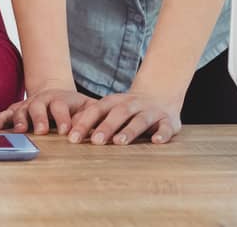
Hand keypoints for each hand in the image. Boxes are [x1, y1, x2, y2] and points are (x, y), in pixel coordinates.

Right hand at [0, 85, 92, 135]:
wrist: (56, 92)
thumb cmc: (75, 106)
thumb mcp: (88, 106)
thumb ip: (93, 115)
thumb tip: (100, 129)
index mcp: (60, 100)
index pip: (61, 107)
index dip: (63, 118)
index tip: (65, 132)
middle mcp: (42, 100)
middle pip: (39, 107)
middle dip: (40, 119)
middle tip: (42, 131)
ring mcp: (28, 104)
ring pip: (21, 109)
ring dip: (19, 120)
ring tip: (19, 131)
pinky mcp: (18, 109)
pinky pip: (6, 112)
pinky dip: (0, 119)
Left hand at [67, 89, 181, 145]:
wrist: (160, 94)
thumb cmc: (127, 109)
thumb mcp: (111, 109)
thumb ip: (93, 119)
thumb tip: (68, 134)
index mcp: (115, 102)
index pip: (97, 110)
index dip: (85, 123)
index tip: (73, 138)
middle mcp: (132, 105)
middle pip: (118, 114)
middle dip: (106, 126)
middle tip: (95, 141)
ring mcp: (151, 112)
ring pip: (140, 120)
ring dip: (129, 130)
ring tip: (119, 142)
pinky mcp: (168, 121)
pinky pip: (165, 127)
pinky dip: (162, 134)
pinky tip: (156, 141)